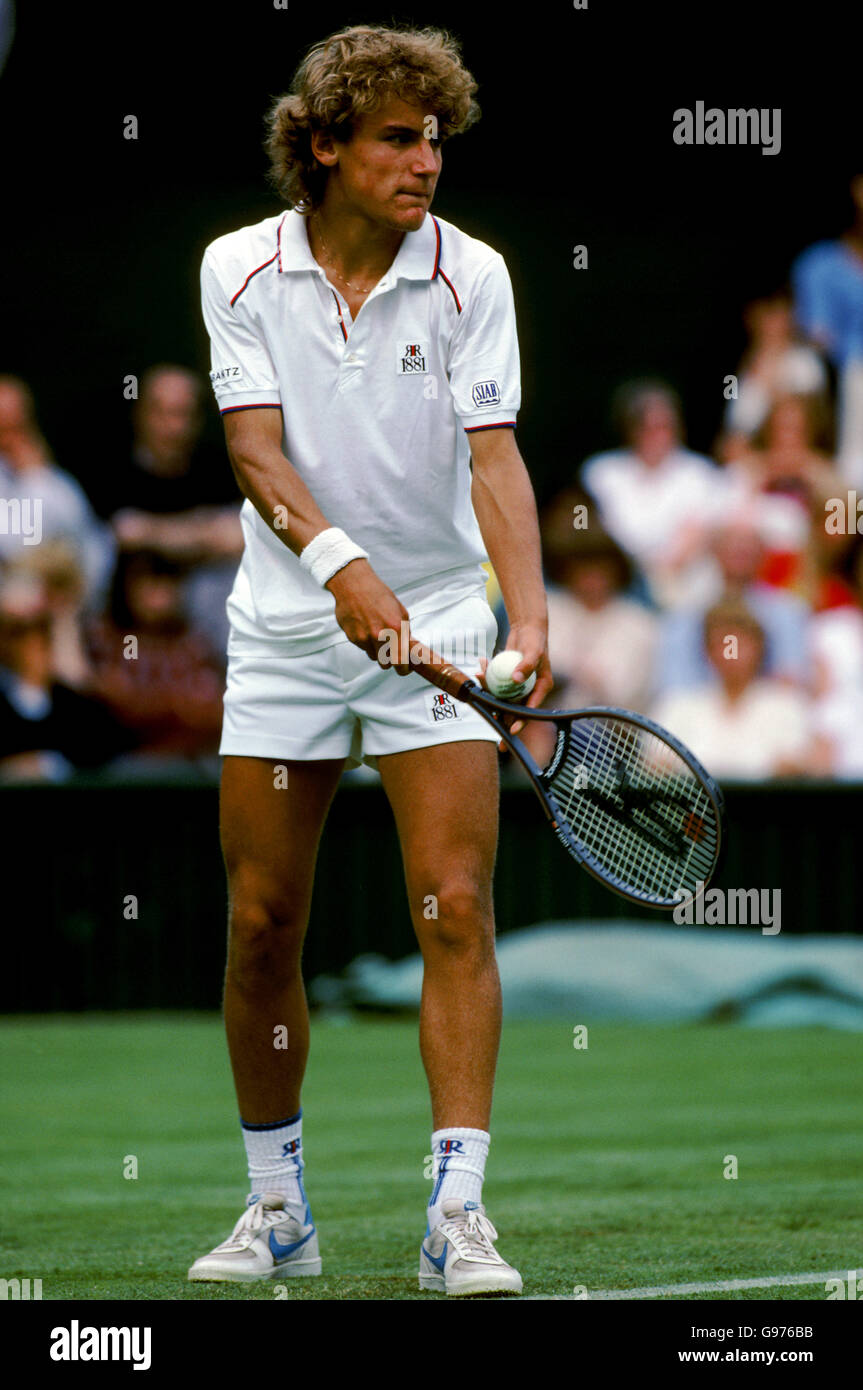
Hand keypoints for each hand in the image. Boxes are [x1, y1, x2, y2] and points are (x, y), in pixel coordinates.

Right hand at [326, 559, 414, 673]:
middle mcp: (379, 635)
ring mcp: (364, 638)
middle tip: (390, 650)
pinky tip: (365, 626)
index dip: (403, 669)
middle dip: (389, 659)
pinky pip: (362, 647)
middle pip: (385, 664)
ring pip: (373, 656)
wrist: (354, 585)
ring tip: (375, 632)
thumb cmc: (377, 594)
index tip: (405, 669)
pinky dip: (365, 641)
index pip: (400, 661)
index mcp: (395, 628)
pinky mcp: (352, 637)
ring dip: (376, 650)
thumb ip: (404, 631)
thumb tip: (408, 647)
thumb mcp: (400, 610)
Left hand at [478, 622, 552, 750]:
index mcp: (541, 687)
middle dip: (503, 722)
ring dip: (489, 693)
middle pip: (515, 710)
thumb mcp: (533, 651)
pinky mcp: (507, 680)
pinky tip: (480, 668)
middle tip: (497, 741)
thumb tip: (516, 679)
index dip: (522, 721)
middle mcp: (530, 690)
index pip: (532, 708)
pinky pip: (495, 686)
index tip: (512, 729)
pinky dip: (486, 679)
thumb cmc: (534, 640)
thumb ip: (526, 665)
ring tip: (479, 677)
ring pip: (502, 698)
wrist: (526, 629)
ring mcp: (517, 686)